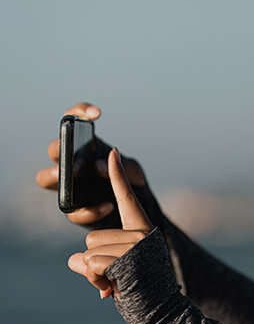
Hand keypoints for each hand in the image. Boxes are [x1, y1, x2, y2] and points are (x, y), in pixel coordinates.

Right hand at [35, 102, 147, 227]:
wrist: (137, 209)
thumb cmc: (131, 182)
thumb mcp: (132, 170)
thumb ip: (121, 166)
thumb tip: (98, 166)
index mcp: (84, 148)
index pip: (72, 122)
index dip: (80, 112)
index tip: (97, 115)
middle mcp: (71, 164)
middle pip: (54, 150)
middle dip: (60, 149)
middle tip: (75, 155)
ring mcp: (68, 186)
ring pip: (45, 178)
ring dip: (56, 176)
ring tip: (74, 176)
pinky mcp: (75, 210)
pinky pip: (71, 211)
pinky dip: (89, 210)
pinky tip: (108, 206)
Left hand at [67, 148, 153, 297]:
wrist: (162, 312)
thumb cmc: (141, 291)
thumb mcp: (115, 271)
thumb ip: (94, 260)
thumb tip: (73, 260)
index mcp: (142, 229)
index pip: (126, 198)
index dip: (117, 176)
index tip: (113, 152)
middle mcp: (141, 232)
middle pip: (92, 237)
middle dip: (96, 262)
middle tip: (117, 277)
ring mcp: (136, 244)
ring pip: (90, 252)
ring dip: (96, 274)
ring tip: (118, 284)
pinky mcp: (128, 257)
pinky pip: (92, 264)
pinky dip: (97, 280)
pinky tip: (115, 288)